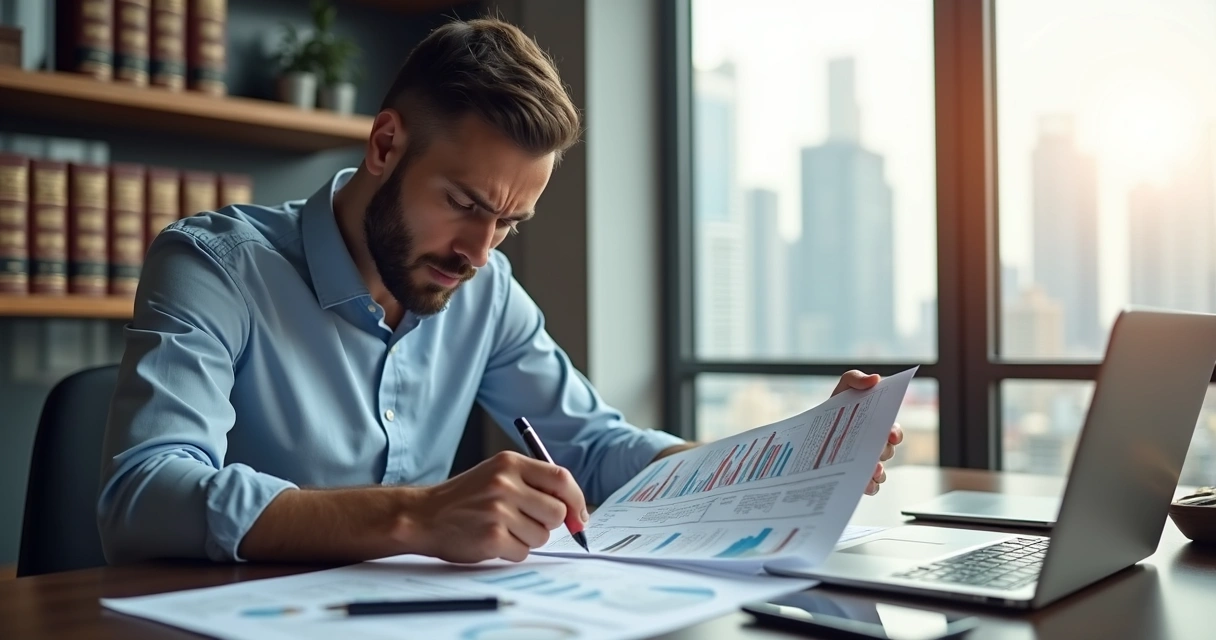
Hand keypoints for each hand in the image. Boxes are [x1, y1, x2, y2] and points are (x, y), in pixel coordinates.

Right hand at [406, 451, 587, 562]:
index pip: (562, 478)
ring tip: (503, 529)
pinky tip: (493, 541)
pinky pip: (524, 552)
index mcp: (510, 463)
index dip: (576, 500)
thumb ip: (533, 484)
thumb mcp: (497, 475)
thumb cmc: (465, 498)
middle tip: (526, 522)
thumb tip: (575, 510)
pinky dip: (512, 552)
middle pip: (557, 511)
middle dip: (549, 523)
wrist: (423, 516)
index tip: (579, 516)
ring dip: (528, 538)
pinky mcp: (492, 537)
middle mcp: (505, 483)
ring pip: (542, 535)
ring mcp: (498, 511)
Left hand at [830, 370, 902, 495]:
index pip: (894, 431)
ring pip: (881, 471)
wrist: (810, 431)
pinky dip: (870, 485)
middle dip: (883, 452)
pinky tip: (864, 483)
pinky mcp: (857, 478)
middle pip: (887, 452)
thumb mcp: (843, 388)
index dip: (895, 433)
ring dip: (879, 471)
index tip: (890, 434)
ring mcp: (866, 463)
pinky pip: (870, 486)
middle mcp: (875, 446)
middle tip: (876, 451)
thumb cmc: (833, 409)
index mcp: (877, 425)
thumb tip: (875, 379)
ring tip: (871, 470)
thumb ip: (856, 378)